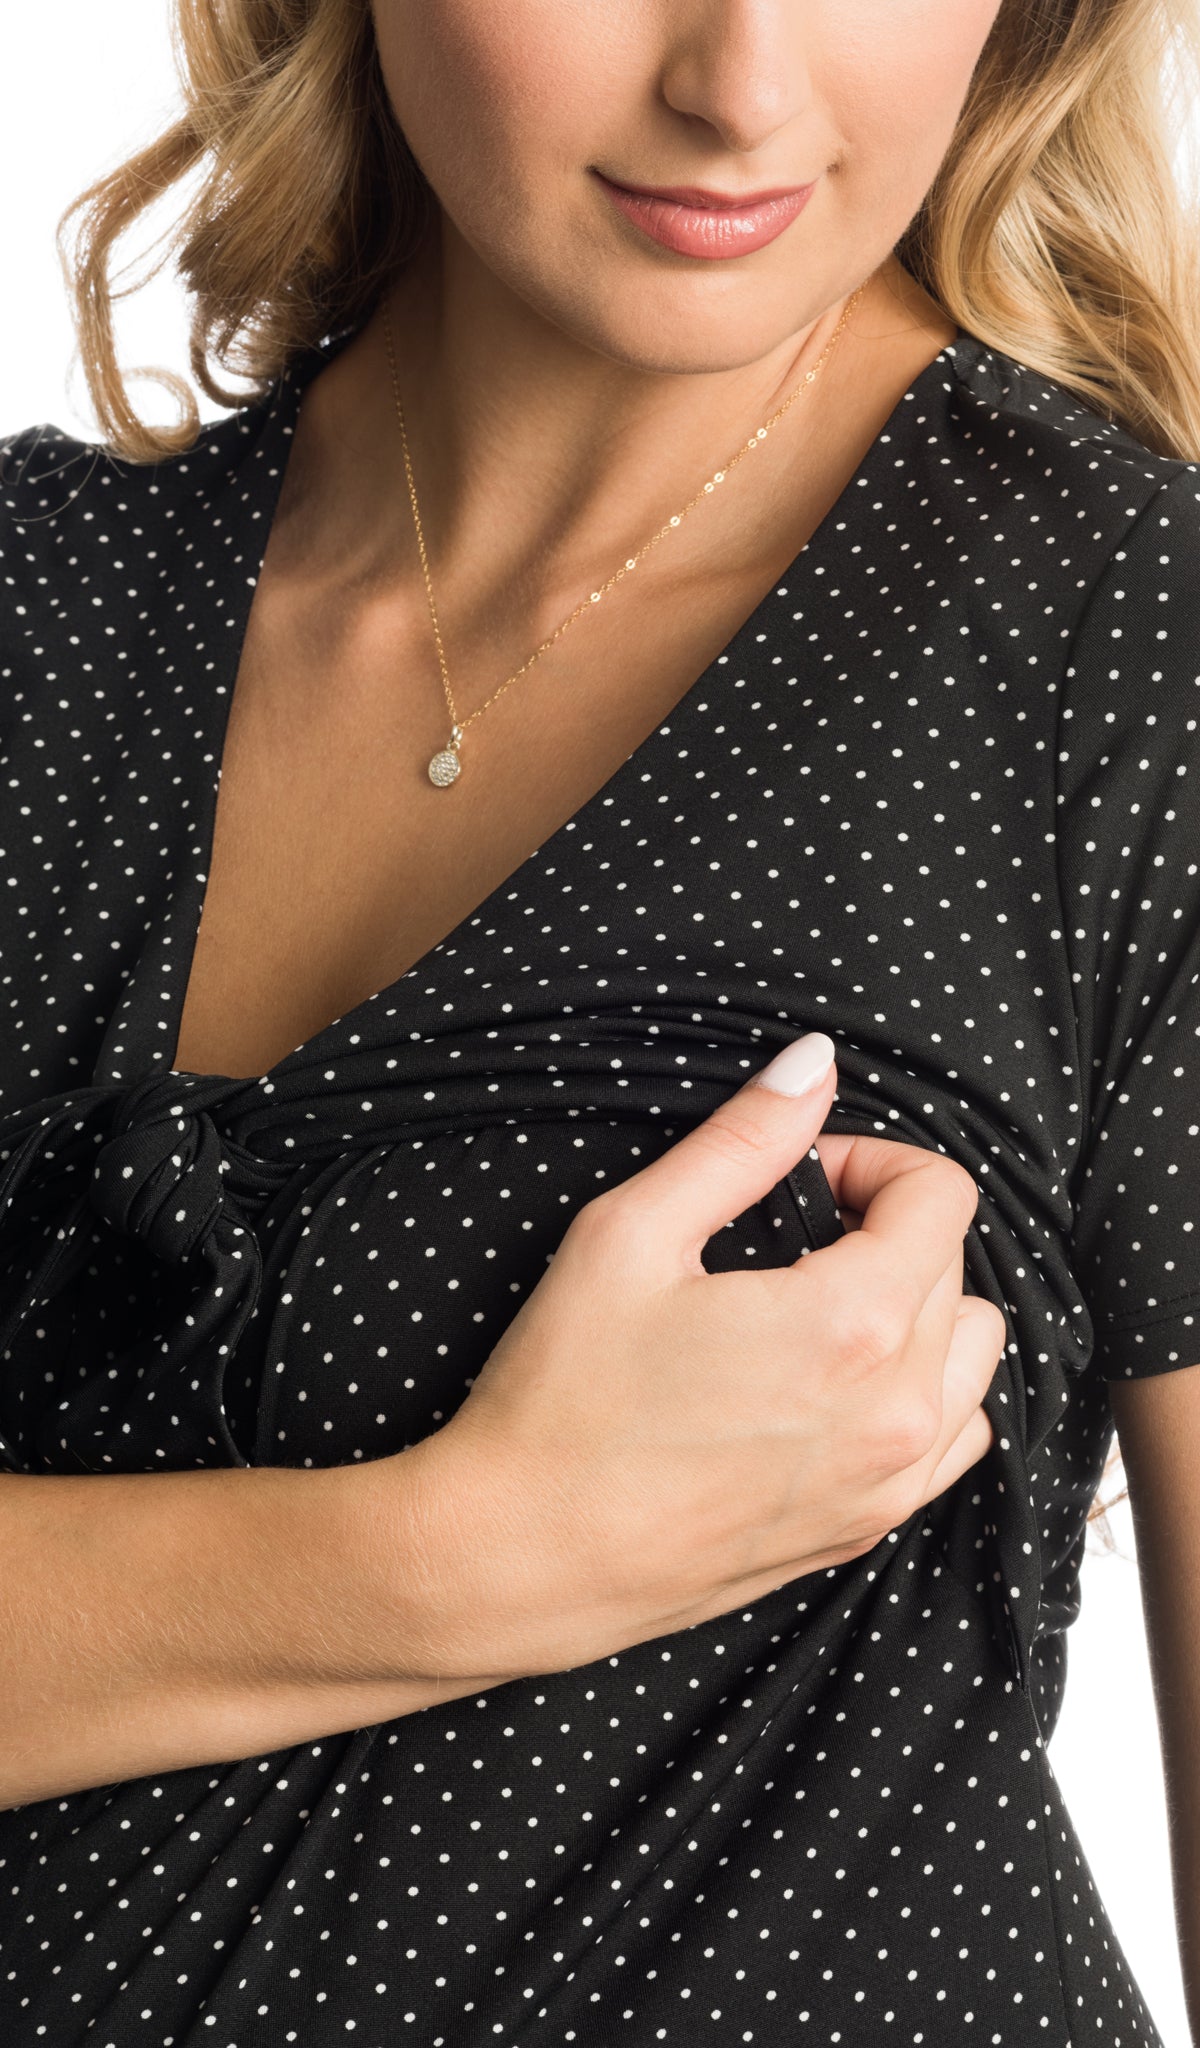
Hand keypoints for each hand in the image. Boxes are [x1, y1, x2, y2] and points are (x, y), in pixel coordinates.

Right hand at [404, 1033, 1004, 1681]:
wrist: (524, 1556)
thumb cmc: (563, 1397)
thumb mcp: (631, 1235)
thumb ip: (740, 1142)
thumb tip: (814, 1063)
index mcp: (851, 1324)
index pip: (943, 1196)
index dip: (871, 1162)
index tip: (802, 1180)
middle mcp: (895, 1409)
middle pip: (955, 1269)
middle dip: (884, 1229)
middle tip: (789, 1236)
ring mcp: (888, 1482)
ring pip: (971, 1358)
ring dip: (918, 1312)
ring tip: (820, 1308)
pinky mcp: (865, 1530)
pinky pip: (954, 1439)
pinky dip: (923, 1394)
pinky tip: (837, 1386)